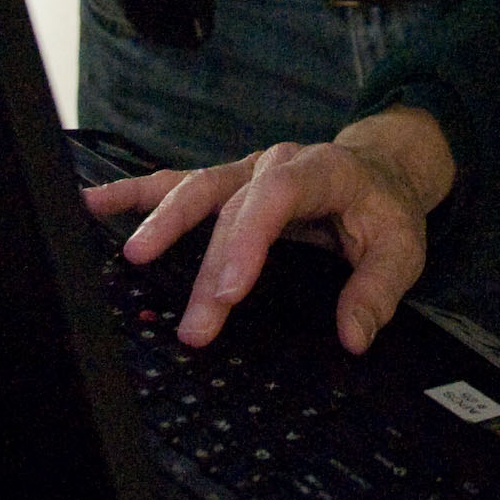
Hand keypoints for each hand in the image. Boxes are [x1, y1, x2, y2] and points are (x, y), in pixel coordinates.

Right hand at [82, 107, 454, 351]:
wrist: (378, 170)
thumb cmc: (385, 208)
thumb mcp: (402, 248)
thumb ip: (377, 290)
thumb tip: (353, 334)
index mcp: (321, 171)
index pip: (277, 197)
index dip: (249, 240)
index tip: (230, 291)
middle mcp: (275, 165)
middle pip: (232, 209)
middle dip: (209, 268)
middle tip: (195, 325)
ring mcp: (246, 173)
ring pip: (196, 189)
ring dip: (163, 222)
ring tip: (133, 257)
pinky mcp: (227, 185)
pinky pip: (175, 183)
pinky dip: (135, 193)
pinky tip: (97, 203)